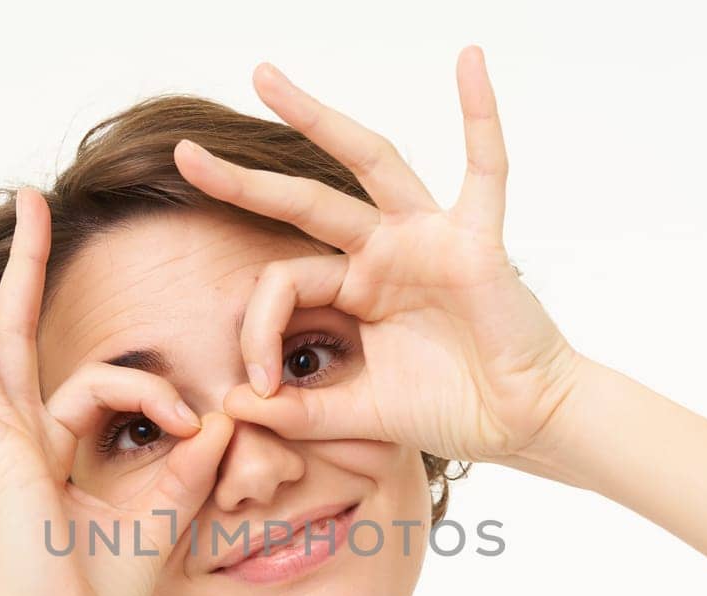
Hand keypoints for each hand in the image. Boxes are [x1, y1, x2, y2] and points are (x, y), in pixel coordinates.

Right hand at [0, 192, 233, 595]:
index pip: (95, 384)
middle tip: (22, 199)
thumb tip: (220, 416)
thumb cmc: (103, 593)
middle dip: (18, 268)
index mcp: (51, 448)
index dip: (153, 392)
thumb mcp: (164, 509)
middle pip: (7, 334)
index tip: (195, 424)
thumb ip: (189, 459)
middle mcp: (15, 437)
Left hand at [173, 45, 593, 467]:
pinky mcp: (476, 240)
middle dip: (242, 179)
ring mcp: (428, 238)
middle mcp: (384, 252)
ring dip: (317, 118)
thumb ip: (302, 412)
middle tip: (185, 154)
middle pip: (304, 201)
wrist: (521, 422)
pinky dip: (481, 114)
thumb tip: (236, 405)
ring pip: (368, 163)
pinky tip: (470, 62)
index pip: (284, 282)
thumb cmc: (450, 410)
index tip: (260, 386)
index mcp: (354, 289)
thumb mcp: (359, 413)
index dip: (258, 330)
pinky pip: (485, 168)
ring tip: (265, 79)